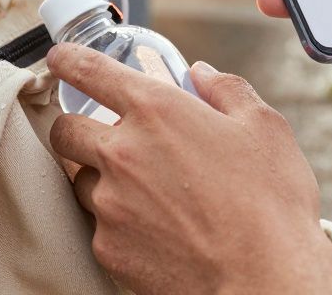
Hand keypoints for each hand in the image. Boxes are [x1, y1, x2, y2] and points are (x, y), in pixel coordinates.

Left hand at [47, 44, 331, 294]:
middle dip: (76, 127)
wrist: (263, 280)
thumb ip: (227, 90)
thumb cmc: (270, 204)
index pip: (90, 71)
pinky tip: (154, 227)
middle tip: (104, 135)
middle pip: (64, 130)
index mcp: (156, 111)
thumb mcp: (264, 128)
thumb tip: (203, 74)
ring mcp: (110, 204)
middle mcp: (122, 153)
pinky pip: (99, 225)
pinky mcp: (109, 248)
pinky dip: (117, 222)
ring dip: (100, 177)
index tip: (62, 59)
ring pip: (80, 180)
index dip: (69, 60)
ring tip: (144, 189)